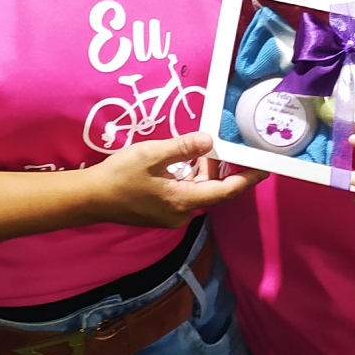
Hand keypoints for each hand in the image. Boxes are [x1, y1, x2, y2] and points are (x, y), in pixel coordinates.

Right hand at [88, 132, 265, 227]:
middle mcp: (182, 213)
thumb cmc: (119, 176)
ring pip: (199, 191)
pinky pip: (186, 193)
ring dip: (205, 171)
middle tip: (235, 148)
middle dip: (225, 170)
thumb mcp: (151, 154)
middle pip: (214, 191)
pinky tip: (186, 160)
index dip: (246, 179)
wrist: (90, 198)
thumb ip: (182, 147)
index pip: (225, 191)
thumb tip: (209, 141)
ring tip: (209, 148)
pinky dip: (191, 176)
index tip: (264, 168)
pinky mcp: (162, 210)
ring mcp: (171, 214)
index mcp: (184, 201)